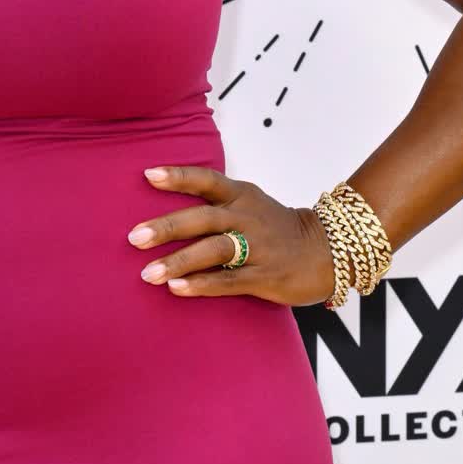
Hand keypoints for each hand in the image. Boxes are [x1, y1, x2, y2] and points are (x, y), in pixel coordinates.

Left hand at [126, 164, 335, 306]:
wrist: (327, 251)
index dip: (179, 177)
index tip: (149, 175)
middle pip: (203, 218)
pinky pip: (228, 281)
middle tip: (135, 237)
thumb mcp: (250, 204)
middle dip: (167, 227)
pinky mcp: (265, 276)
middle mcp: (247, 217)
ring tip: (148, 273)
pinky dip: (201, 284)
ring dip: (179, 261)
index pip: (207, 180)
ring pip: (213, 250)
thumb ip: (216, 205)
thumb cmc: (277, 229)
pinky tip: (177, 288)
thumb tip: (166, 213)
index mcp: (242, 196)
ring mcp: (258, 247)